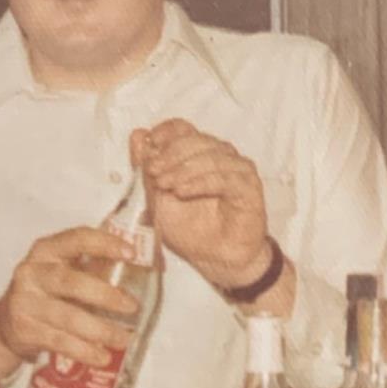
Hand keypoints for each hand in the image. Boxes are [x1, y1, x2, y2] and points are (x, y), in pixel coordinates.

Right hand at [0, 226, 140, 377]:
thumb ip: (97, 266)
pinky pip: (59, 341)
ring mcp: (24, 301)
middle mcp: (31, 272)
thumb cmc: (48, 294)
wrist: (7, 324)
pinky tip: (101, 356)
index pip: (76, 239)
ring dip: (100, 330)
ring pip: (67, 316)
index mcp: (46, 251)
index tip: (131, 253)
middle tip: (131, 307)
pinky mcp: (23, 328)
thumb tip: (153, 264)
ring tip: (123, 339)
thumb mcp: (65, 272)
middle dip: (104, 295)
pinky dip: (84, 351)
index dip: (104, 243)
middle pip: (69, 282)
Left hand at [133, 120, 269, 291]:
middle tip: (152, 171)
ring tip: (165, 185)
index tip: (150, 142)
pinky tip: (182, 191)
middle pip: (196, 139)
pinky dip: (201, 182)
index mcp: (196, 154)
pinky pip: (226, 178)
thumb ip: (146, 169)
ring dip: (183, 168)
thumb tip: (138, 136)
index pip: (183, 128)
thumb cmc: (188, 228)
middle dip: (170, 154)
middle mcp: (219, 156)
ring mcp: (236, 170)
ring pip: (211, 155)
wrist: (213, 259)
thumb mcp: (156, 198)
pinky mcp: (248, 188)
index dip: (166, 131)